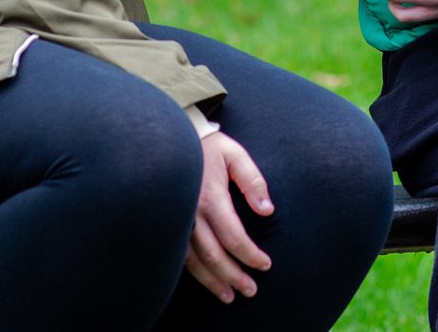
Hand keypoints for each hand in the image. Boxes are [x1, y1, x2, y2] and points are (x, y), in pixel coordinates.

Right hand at [184, 131, 274, 303]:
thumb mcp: (234, 155)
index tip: (265, 265)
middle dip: (234, 276)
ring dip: (213, 281)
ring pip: (195, 261)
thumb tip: (267, 209)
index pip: (234, 237)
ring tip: (230, 296)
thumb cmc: (209, 148)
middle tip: (251, 290)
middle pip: (214, 255)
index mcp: (210, 197)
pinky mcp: (170, 225)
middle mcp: (191, 214)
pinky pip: (181, 256)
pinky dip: (195, 272)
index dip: (250, 255)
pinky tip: (207, 281)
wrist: (172, 141)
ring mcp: (177, 222)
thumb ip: (253, 180)